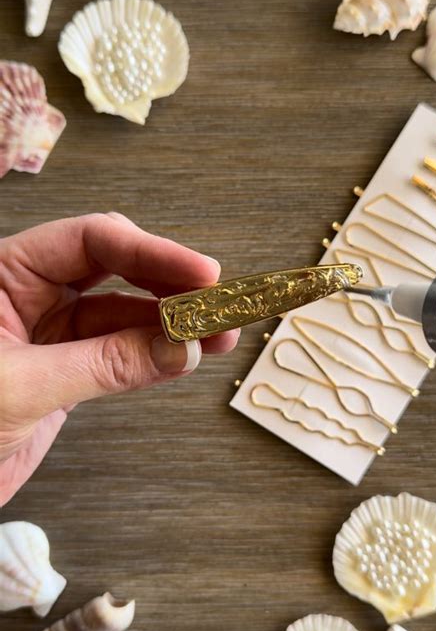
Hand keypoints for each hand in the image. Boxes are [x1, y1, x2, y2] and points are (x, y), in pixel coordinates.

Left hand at [0, 213, 238, 505]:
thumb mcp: (17, 388)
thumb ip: (101, 366)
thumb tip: (179, 349)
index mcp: (3, 275)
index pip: (88, 242)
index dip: (150, 253)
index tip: (202, 273)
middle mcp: (28, 294)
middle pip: (114, 270)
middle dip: (169, 283)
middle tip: (218, 301)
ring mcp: (49, 335)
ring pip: (123, 316)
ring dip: (172, 324)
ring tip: (220, 333)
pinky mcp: (63, 373)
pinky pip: (119, 355)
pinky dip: (155, 358)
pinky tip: (187, 358)